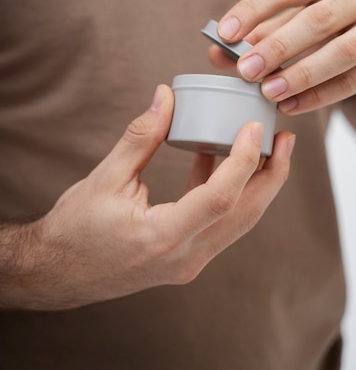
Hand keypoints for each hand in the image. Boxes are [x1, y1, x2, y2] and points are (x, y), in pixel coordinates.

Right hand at [2, 85, 294, 310]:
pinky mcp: (186, 257)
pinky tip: (220, 159)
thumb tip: (165, 96)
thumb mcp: (105, 178)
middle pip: (244, 214)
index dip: (244, 159)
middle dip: (271, 175)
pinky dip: (228, 192)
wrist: (58, 273)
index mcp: (162, 238)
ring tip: (267, 147)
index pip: (220, 198)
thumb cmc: (75, 228)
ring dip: (256, 184)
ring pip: (238, 222)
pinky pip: (219, 223)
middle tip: (284, 138)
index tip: (256, 127)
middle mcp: (184, 256)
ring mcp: (188, 262)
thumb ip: (141, 137)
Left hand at [212, 0, 355, 113]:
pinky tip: (291, 106)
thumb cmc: (339, 26)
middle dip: (276, 46)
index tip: (224, 34)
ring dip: (300, 75)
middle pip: (316, 20)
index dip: (253, 9)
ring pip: (340, 53)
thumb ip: (262, 34)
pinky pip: (353, 80)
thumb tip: (217, 53)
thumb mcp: (301, 20)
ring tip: (268, 93)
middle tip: (245, 71)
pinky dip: (319, 96)